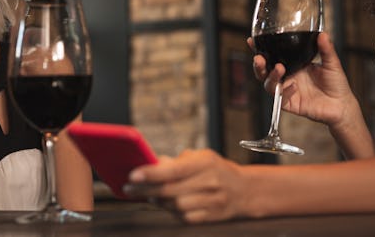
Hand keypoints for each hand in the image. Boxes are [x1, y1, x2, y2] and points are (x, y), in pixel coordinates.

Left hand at [125, 149, 246, 222]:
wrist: (245, 190)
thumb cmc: (217, 170)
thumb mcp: (201, 157)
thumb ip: (177, 161)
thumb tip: (152, 164)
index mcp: (206, 163)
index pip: (173, 170)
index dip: (151, 173)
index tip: (133, 175)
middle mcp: (210, 182)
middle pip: (170, 190)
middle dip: (146, 190)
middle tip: (130, 188)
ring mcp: (212, 202)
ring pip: (175, 206)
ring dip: (158, 201)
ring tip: (149, 195)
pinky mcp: (211, 217)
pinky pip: (184, 218)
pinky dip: (172, 212)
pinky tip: (167, 205)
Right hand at [250, 32, 357, 130]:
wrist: (342, 105)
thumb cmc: (336, 83)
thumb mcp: (332, 63)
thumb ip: (326, 49)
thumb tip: (323, 34)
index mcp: (293, 64)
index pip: (273, 55)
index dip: (260, 49)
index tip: (251, 41)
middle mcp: (288, 76)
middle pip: (264, 71)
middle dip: (258, 65)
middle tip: (259, 58)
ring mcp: (287, 90)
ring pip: (269, 84)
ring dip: (271, 76)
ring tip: (279, 69)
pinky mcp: (290, 104)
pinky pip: (281, 98)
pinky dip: (285, 91)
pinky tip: (294, 87)